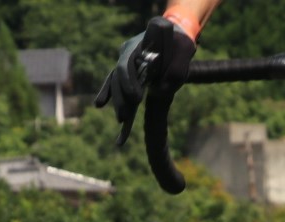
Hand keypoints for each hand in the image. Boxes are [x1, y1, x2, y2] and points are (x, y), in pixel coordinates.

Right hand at [94, 17, 197, 145]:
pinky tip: (99, 104)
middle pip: (119, 74)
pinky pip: (114, 81)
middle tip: (125, 117)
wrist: (174, 37)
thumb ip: (177, 67)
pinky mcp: (127, 69)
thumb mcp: (185, 50)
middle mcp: (129, 49)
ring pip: (116, 80)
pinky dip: (107, 93)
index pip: (127, 63)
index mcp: (140, 42)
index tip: (136, 99)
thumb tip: (161, 89)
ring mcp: (126, 59)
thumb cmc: (180, 43)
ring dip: (117, 100)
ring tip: (121, 120)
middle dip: (121, 97)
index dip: (128, 81)